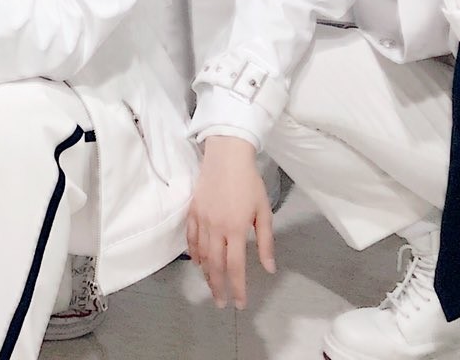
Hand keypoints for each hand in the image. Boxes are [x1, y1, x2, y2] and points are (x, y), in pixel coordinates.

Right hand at [187, 135, 275, 308]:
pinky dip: (193, 253)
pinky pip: (191, 238)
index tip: (239, 303)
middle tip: (221, 303)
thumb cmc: (249, 183)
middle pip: (215, 265)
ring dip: (206, 274)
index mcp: (235, 229)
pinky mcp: (192, 211)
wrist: (226, 156)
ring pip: (201, 254)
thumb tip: (269, 268)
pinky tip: (198, 262)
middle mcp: (216, 228)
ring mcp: (201, 219)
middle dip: (219, 286)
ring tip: (212, 287)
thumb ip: (265, 242)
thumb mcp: (263, 211)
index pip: (236, 266)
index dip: (237, 287)